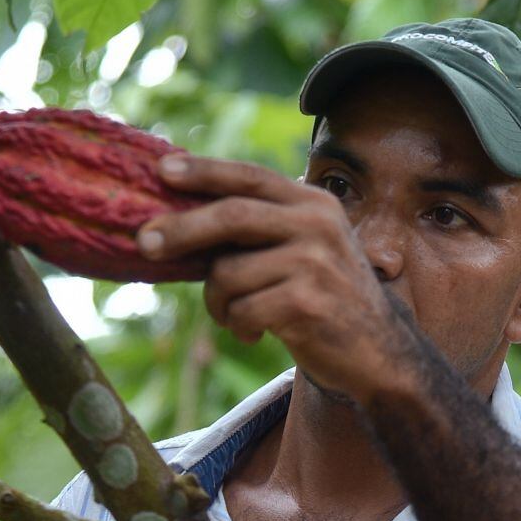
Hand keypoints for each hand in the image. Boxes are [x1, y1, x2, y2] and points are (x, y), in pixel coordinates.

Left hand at [137, 154, 414, 402]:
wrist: (376, 351)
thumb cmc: (321, 295)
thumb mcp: (300, 248)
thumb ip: (257, 229)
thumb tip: (176, 220)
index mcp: (311, 202)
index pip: (249, 176)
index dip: (204, 171)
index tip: (162, 169)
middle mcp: (317, 225)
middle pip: (231, 215)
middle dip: (181, 230)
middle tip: (144, 243)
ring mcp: (316, 263)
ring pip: (228, 274)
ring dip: (218, 302)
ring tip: (234, 315)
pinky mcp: (308, 304)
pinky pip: (242, 311)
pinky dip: (237, 327)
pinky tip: (254, 334)